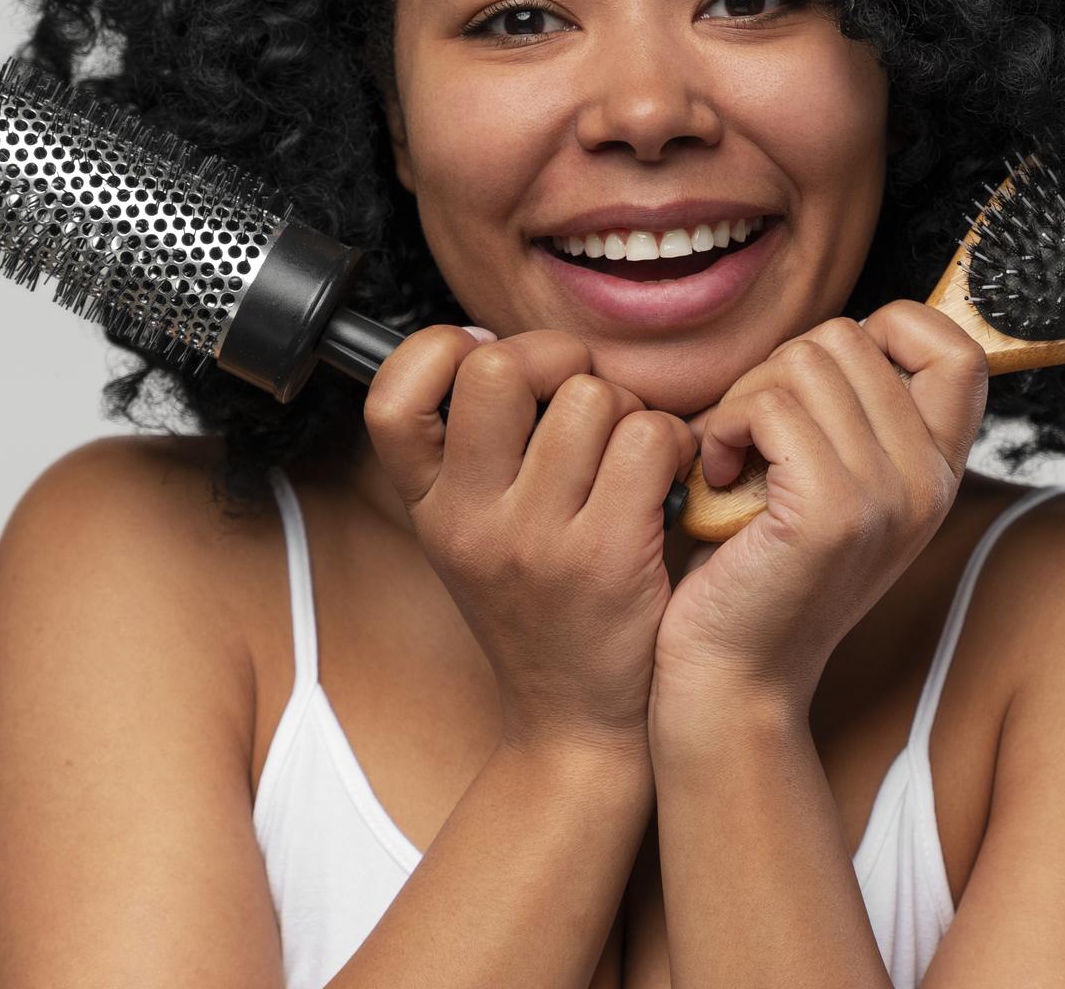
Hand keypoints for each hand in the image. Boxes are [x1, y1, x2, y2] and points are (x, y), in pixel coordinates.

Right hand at [362, 326, 694, 757]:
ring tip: (632, 452)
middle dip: (558, 359)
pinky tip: (670, 475)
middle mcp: (470, 521)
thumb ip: (472, 449)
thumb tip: (490, 341)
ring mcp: (538, 541)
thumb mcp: (471, 534)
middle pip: (499, 367)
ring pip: (591, 395)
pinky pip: (649, 437)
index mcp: (430, 508)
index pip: (390, 396)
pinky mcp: (610, 557)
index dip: (439, 351)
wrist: (577, 724)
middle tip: (584, 398)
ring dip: (628, 407)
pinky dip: (673, 441)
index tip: (489, 363)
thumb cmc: (541, 607)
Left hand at [651, 302, 990, 709]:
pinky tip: (720, 475)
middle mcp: (927, 481)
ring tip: (736, 458)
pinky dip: (726, 427)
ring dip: (746, 398)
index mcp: (938, 472)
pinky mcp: (830, 512)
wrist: (734, 679)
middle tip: (753, 435)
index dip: (892, 327)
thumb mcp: (839, 490)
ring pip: (804, 362)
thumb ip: (863, 419)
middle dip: (781, 369)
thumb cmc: (765, 572)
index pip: (957, 350)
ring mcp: (885, 496)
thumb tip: (852, 331)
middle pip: (851, 338)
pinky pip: (770, 405)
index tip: (827, 372)